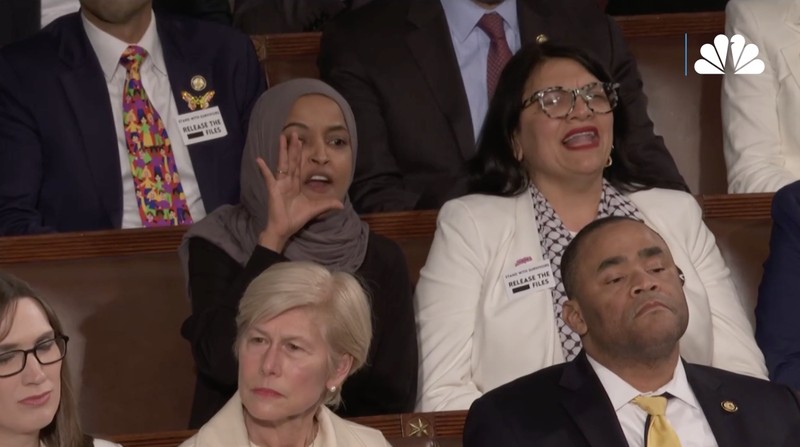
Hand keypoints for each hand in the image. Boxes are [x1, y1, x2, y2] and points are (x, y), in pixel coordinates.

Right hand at [257, 132, 343, 251]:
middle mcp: (288, 181)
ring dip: (282, 151)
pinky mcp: (273, 189)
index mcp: (296, 184)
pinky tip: (259, 160)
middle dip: (292, 147)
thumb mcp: (315, 209)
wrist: (284, 229)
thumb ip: (327, 205)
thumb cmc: (296, 218)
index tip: (301, 140)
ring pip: (282, 164)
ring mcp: (280, 184)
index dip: (300, 153)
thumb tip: (342, 205)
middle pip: (291, 160)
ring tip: (281, 138)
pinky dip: (264, 169)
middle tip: (293, 133)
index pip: (299, 165)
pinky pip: (269, 177)